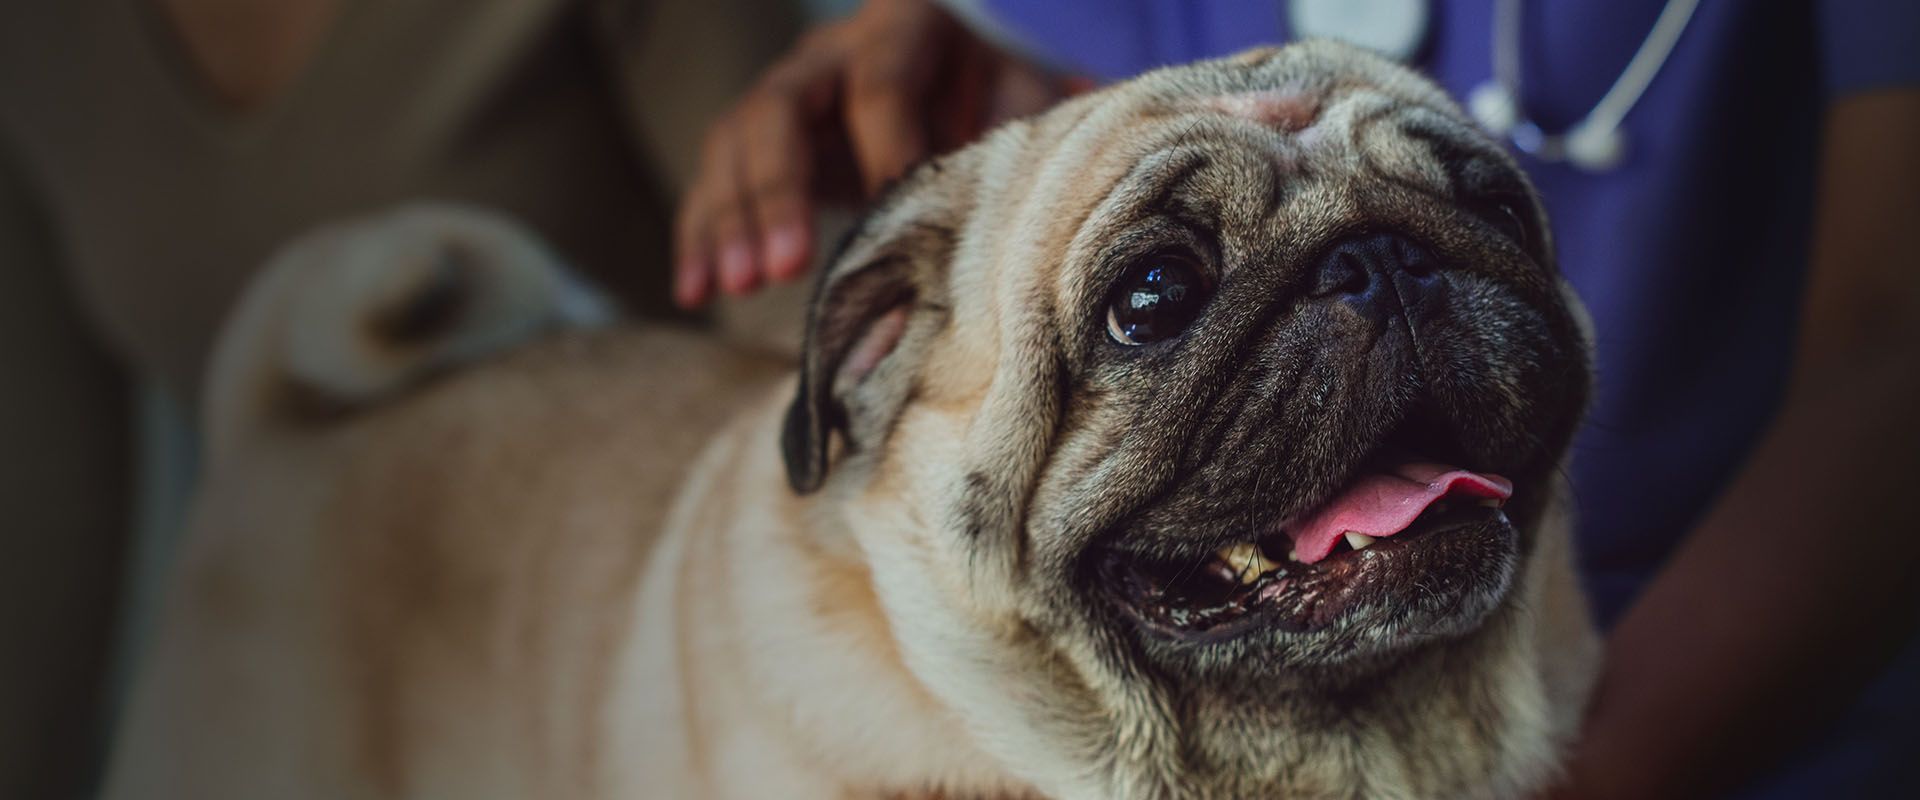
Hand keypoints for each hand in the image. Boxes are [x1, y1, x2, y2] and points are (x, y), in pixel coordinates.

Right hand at [672, 0, 1061, 306]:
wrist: (967, 85)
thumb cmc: (999, 99)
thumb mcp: (1022, 103)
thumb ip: (1019, 139)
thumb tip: (1012, 209)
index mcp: (903, 28)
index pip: (880, 85)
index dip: (884, 146)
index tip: (889, 209)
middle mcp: (828, 54)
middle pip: (779, 109)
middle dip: (778, 190)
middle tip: (785, 266)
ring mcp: (783, 94)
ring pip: (734, 144)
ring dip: (730, 219)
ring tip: (737, 286)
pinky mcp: (758, 145)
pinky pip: (714, 182)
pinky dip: (701, 236)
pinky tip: (694, 290)